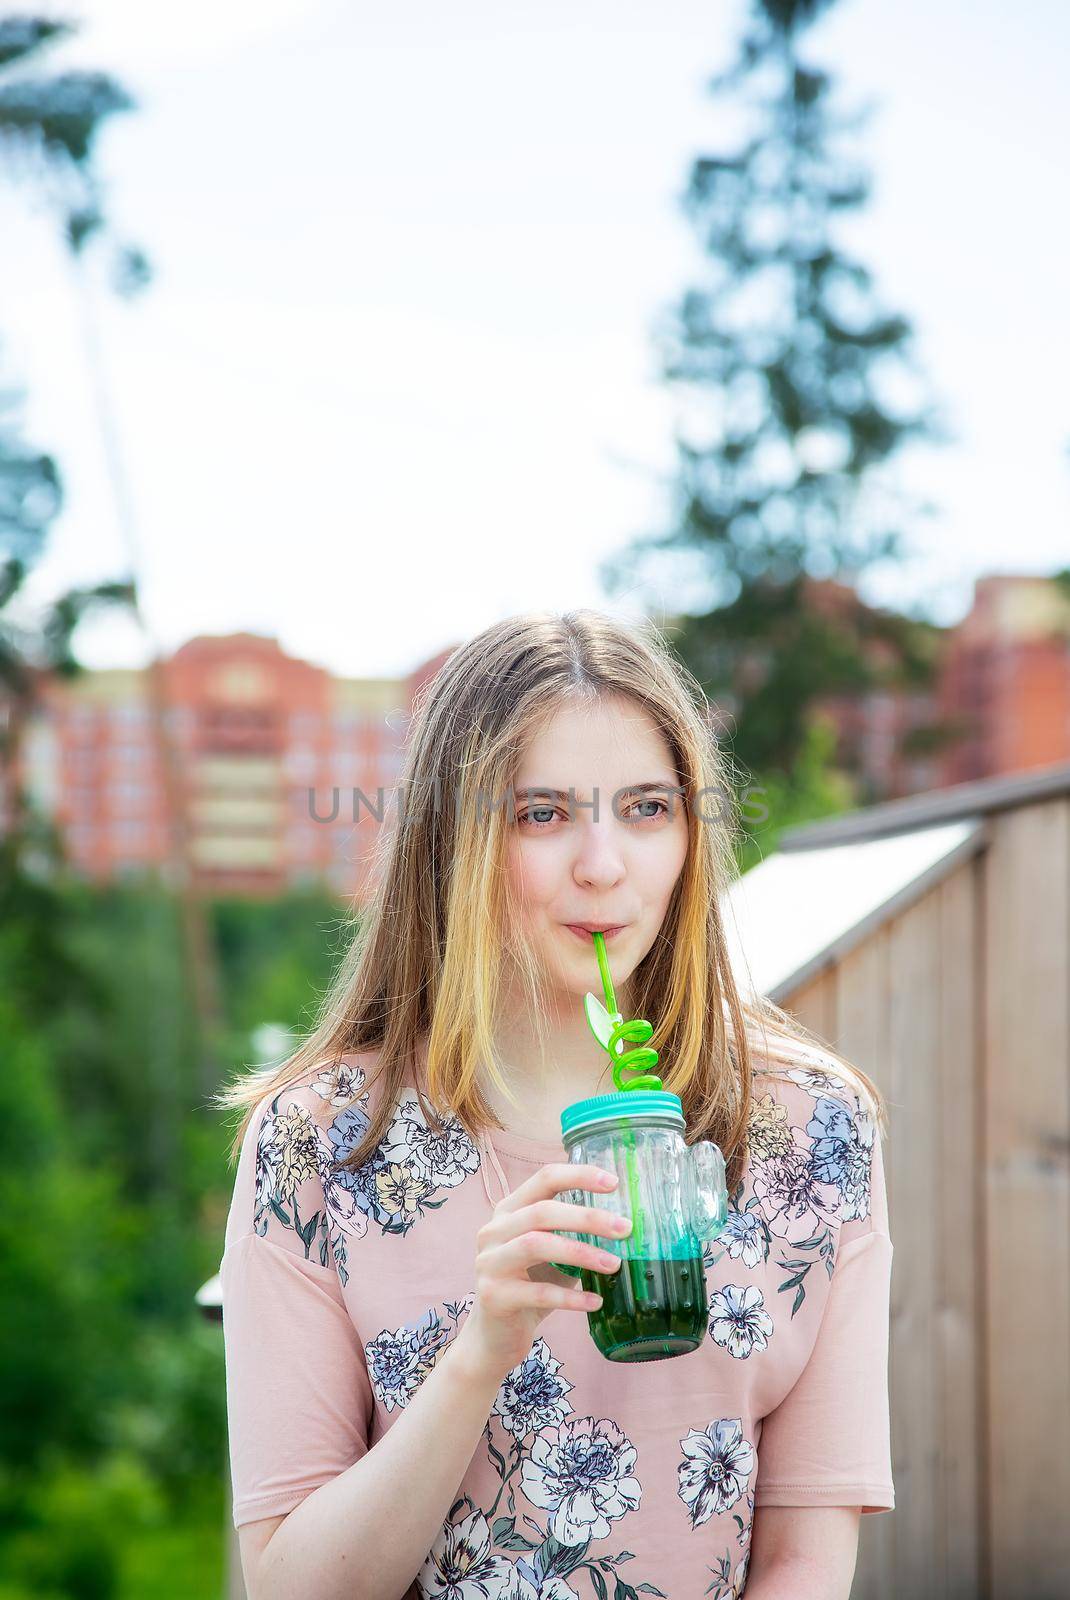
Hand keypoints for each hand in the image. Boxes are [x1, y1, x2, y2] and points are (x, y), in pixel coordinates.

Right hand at [455, 1162, 632, 1380]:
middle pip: (542, 1211)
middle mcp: (494, 1231)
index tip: (614, 1183)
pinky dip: (571, 1297)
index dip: (579, 1176)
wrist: (495, 1336)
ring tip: (614, 1264)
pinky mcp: (494, 1296)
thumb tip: (623, 1225)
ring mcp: (489, 1262)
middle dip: (587, 1217)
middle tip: (625, 1229)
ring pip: (536, 1245)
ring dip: (580, 1253)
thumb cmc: (530, 1286)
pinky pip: (538, 1293)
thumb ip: (572, 1234)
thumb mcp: (550, 1253)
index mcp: (509, 1210)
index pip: (544, 1179)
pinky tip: (596, 1301)